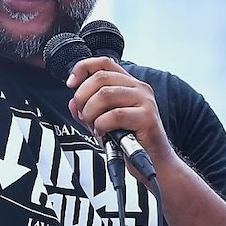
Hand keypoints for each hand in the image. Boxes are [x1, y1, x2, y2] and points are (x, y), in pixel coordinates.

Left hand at [66, 57, 173, 181]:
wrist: (153, 163)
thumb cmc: (130, 141)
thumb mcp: (103, 122)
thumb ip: (87, 110)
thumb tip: (73, 103)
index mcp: (129, 84)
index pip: (104, 63)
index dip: (83, 68)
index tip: (71, 84)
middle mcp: (139, 88)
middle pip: (100, 77)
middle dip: (83, 97)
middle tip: (83, 115)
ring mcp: (145, 101)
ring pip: (105, 94)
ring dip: (91, 112)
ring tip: (94, 126)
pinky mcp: (147, 118)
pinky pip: (114, 115)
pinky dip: (101, 125)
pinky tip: (103, 134)